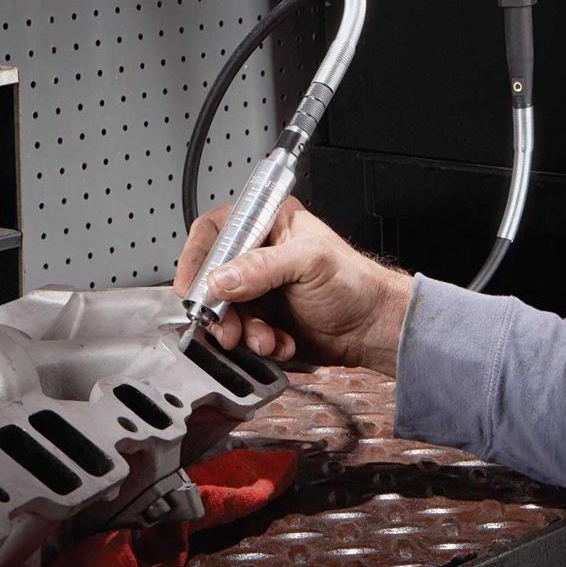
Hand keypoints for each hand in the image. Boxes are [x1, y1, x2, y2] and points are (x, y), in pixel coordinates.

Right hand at [172, 196, 412, 373]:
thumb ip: (262, 267)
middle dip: (220, 309)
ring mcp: (256, 288)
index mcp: (268, 222)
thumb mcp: (309, 262)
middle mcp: (257, 254)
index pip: (216, 231)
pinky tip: (281, 343)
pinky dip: (257, 344)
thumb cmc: (354, 282)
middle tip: (229, 328)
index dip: (198, 257)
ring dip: (242, 332)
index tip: (193, 288)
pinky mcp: (261, 318)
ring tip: (267, 338)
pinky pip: (240, 333)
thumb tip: (220, 279)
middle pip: (212, 278)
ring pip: (223, 312)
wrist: (372, 328)